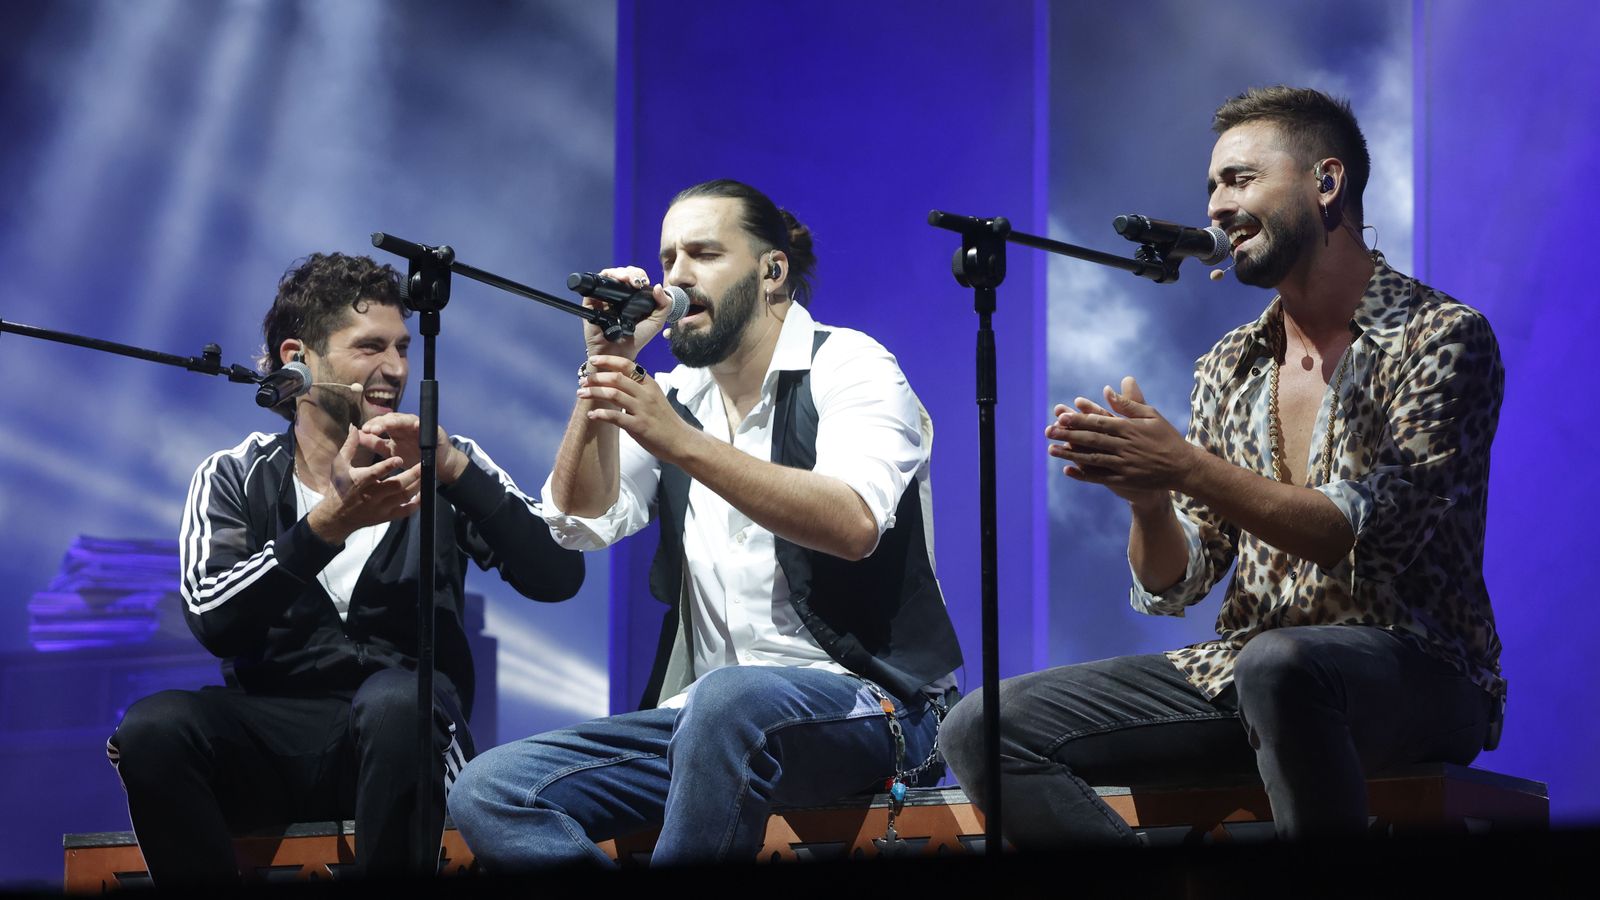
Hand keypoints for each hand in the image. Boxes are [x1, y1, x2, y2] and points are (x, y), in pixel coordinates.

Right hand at [308, 426, 422, 542]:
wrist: (336, 517)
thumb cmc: (338, 488)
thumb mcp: (339, 465)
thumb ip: (350, 446)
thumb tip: (355, 427)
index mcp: (360, 481)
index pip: (376, 473)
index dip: (388, 466)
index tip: (400, 458)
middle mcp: (372, 495)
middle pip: (396, 485)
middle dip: (411, 475)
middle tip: (423, 464)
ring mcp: (381, 507)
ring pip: (403, 497)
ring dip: (417, 486)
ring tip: (426, 475)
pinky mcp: (386, 517)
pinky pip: (405, 511)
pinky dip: (416, 504)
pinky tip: (422, 494)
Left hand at [359, 412, 467, 483]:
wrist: (437, 465)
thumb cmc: (414, 456)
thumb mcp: (391, 452)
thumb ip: (375, 443)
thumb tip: (357, 435)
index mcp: (395, 430)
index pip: (381, 423)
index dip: (372, 425)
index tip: (362, 430)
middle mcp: (406, 425)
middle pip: (391, 419)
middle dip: (380, 423)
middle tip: (371, 429)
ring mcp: (420, 427)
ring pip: (406, 420)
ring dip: (396, 422)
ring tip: (386, 425)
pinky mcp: (434, 431)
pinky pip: (427, 427)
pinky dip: (421, 425)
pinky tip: (416, 425)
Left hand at [577, 354, 697, 462]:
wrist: (681, 441)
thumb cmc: (665, 420)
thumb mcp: (655, 397)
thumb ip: (638, 388)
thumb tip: (616, 381)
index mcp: (650, 384)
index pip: (627, 365)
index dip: (608, 361)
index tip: (593, 360)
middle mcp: (646, 394)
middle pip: (616, 378)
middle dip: (596, 378)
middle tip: (583, 381)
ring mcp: (643, 410)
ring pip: (613, 394)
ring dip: (594, 393)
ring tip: (581, 394)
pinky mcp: (639, 426)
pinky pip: (615, 417)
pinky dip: (600, 415)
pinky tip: (591, 415)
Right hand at [581, 266, 675, 358]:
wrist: (620, 353)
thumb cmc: (637, 339)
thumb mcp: (656, 322)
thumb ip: (664, 305)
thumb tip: (658, 286)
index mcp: (632, 298)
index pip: (634, 277)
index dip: (639, 275)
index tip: (644, 283)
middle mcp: (617, 296)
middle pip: (622, 274)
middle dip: (630, 273)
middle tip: (636, 282)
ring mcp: (604, 299)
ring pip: (608, 276)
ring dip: (618, 273)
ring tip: (627, 280)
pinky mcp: (592, 303)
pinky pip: (594, 286)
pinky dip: (604, 279)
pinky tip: (614, 283)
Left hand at [1045, 376, 1193, 502]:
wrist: (1184, 468)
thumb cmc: (1167, 438)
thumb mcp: (1151, 416)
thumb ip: (1129, 404)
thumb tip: (1109, 390)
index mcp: (1130, 428)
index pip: (1100, 422)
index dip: (1079, 420)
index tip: (1061, 417)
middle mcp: (1125, 446)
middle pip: (1092, 440)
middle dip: (1068, 435)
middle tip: (1048, 432)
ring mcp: (1125, 465)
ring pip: (1093, 459)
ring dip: (1070, 454)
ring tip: (1051, 450)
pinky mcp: (1126, 480)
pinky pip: (1100, 478)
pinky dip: (1084, 475)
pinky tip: (1068, 470)